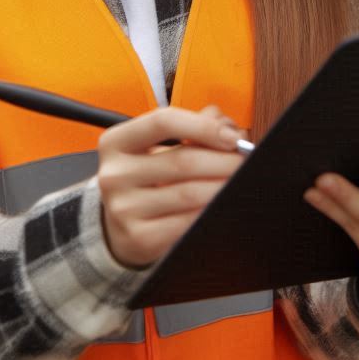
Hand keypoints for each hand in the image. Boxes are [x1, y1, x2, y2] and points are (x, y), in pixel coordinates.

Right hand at [97, 105, 246, 267]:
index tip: (233, 136)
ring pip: (189, 193)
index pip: (163, 121)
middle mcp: (114, 175)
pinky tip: (222, 204)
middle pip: (183, 160)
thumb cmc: (149, 176)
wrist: (120, 224)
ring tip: (239, 181)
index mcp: (117, 142)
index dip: (204, 126)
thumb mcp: (159, 144)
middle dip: (224, 160)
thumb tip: (230, 128)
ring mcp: (123, 209)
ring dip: (223, 186)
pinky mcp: (138, 238)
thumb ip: (195, 125)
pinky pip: (187, 222)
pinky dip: (211, 210)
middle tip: (245, 161)